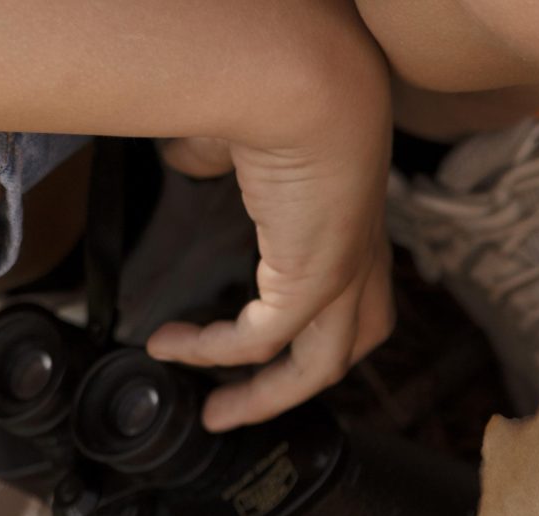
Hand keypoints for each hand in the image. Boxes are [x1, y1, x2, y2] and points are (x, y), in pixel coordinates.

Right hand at [143, 19, 394, 431]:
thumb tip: (190, 158)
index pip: (350, 300)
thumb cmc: (272, 92)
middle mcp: (362, 258)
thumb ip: (218, 157)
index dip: (309, 331)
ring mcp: (348, 274)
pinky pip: (264, 340)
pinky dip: (217, 352)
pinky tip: (176, 346)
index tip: (255, 344)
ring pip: (320, 367)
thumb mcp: (238, 134)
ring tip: (214, 412)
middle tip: (239, 408)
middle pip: (347, 348)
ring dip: (265, 397)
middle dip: (294, 388)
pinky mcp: (317, 281)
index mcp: (353, 225)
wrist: (299, 79)